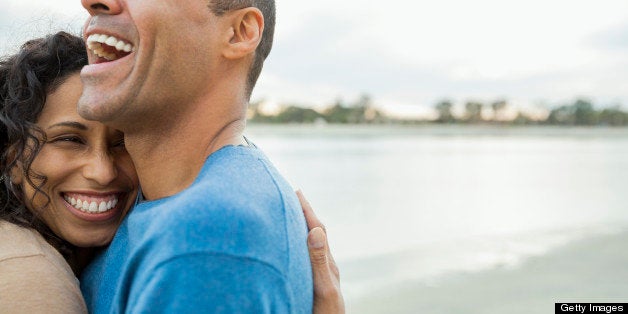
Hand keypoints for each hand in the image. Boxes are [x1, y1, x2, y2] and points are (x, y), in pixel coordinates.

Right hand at [297, 190, 344, 313]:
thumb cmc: (327, 313)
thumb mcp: (323, 287)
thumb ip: (319, 261)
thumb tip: (316, 231)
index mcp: (326, 262)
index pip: (317, 230)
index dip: (306, 210)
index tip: (296, 192)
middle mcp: (325, 265)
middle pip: (315, 233)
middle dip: (303, 213)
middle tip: (292, 195)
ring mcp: (321, 273)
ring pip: (311, 244)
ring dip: (301, 227)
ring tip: (290, 214)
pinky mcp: (316, 282)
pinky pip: (307, 256)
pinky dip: (299, 244)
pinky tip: (294, 246)